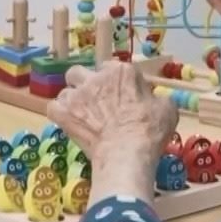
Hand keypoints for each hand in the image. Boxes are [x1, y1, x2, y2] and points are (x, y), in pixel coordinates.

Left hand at [47, 62, 176, 175]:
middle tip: (94, 101)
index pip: (112, 68)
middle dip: (85, 83)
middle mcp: (95, 77)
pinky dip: (60, 114)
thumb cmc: (149, 131)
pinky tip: (68, 123)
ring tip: (82, 117)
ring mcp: (76, 94)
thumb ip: (156, 97)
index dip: (115, 82)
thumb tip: (150, 99)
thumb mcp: (167, 109)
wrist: (126, 153)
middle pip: (81, 72)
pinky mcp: (63, 112)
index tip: (119, 95)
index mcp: (122, 72)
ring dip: (73, 101)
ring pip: (66, 90)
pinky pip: (53, 107)